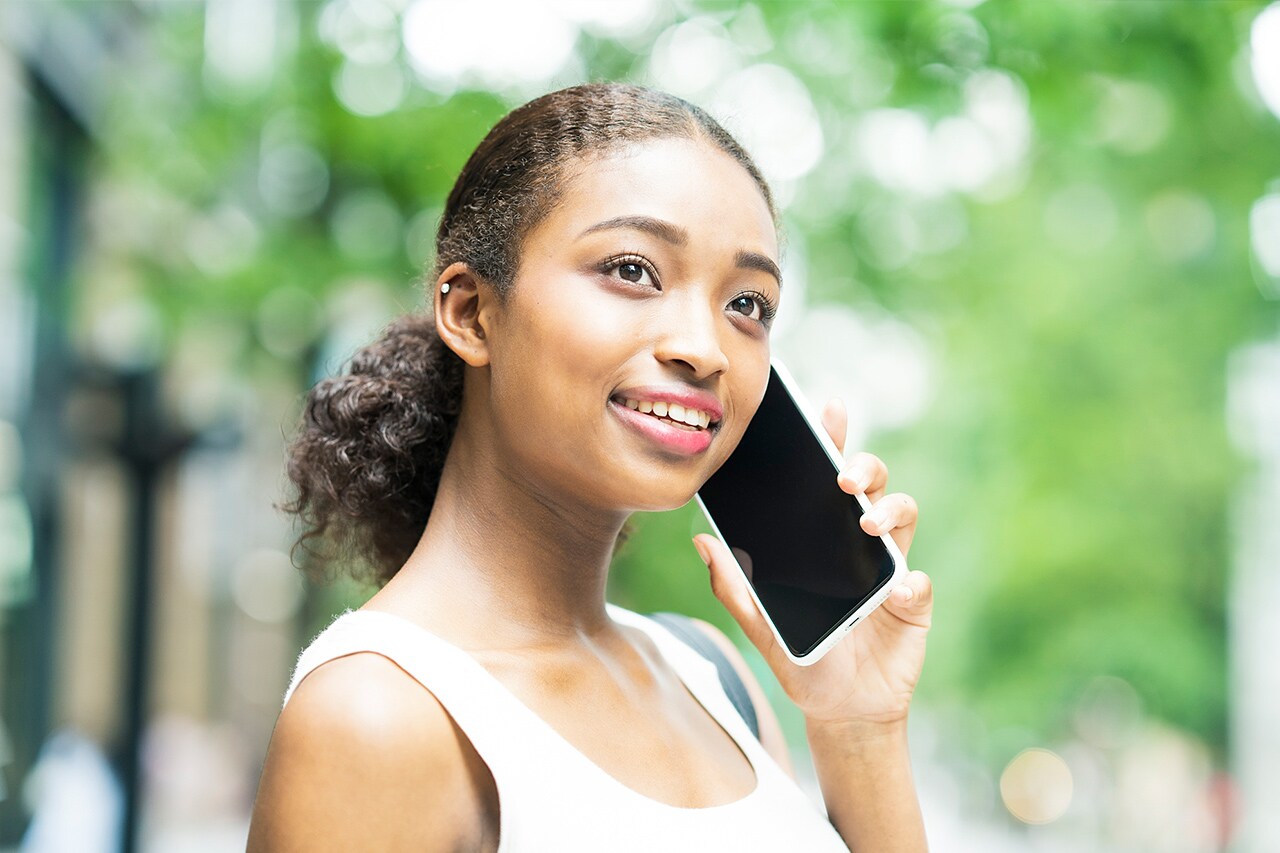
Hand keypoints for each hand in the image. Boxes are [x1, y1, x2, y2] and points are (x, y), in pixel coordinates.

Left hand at [693, 398, 932, 726]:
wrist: (839, 709)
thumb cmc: (802, 655)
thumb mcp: (760, 624)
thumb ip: (732, 586)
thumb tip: (700, 542)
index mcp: (821, 535)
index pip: (826, 478)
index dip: (831, 441)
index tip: (827, 410)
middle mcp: (858, 541)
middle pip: (872, 483)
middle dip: (863, 467)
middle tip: (843, 480)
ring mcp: (890, 567)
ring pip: (903, 514)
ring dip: (890, 511)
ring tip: (868, 526)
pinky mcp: (912, 602)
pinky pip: (919, 581)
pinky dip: (909, 584)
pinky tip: (894, 596)